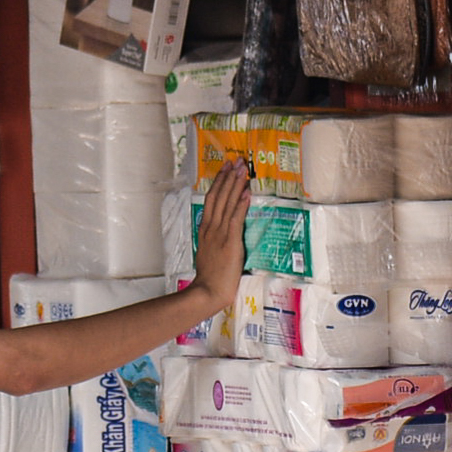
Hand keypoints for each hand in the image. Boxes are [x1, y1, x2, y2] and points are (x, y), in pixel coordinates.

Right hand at [191, 159, 250, 311]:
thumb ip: (214, 240)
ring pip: (226, 203)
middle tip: (235, 161)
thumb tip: (223, 232)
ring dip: (235, 184)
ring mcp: (219, 233)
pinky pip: (235, 218)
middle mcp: (211, 228)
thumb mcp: (209, 253)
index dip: (218, 183)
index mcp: (205, 230)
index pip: (211, 200)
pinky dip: (240, 203)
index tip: (225, 170)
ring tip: (242, 169)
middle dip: (227, 177)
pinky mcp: (230, 240)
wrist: (208, 290)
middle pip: (218, 196)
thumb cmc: (210, 278)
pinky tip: (246, 192)